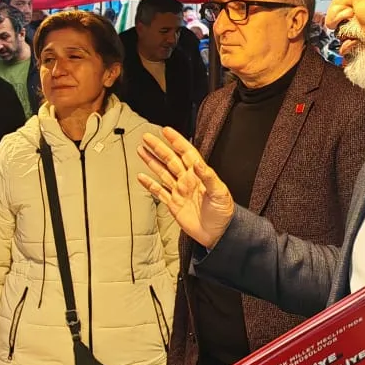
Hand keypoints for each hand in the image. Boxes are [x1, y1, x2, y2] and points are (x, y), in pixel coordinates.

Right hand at [135, 128, 234, 247]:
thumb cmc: (224, 213)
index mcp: (199, 175)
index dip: (176, 141)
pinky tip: (141, 177)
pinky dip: (149, 184)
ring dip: (152, 161)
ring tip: (141, 150)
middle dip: (158, 147)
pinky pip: (159, 192)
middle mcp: (187, 180)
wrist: (218, 234)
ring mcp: (179, 192)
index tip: (166, 131)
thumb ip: (208, 176)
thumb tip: (198, 163)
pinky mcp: (173, 204)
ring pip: (162, 172)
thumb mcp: (220, 193)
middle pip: (170, 160)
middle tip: (147, 137)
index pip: (186, 153)